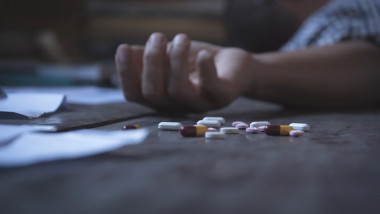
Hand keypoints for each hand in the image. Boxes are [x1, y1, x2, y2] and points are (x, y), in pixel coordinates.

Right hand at [115, 33, 255, 112]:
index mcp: (162, 98)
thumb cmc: (199, 62)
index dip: (125, 73)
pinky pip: (210, 87)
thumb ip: (151, 57)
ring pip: (177, 90)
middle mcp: (177, 105)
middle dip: (150, 62)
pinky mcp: (221, 97)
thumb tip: (128, 52)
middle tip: (157, 36)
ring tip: (181, 38)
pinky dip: (205, 68)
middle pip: (153, 94)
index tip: (123, 48)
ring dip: (175, 60)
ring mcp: (199, 103)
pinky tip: (204, 54)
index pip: (135, 94)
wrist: (236, 68)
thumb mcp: (172, 57)